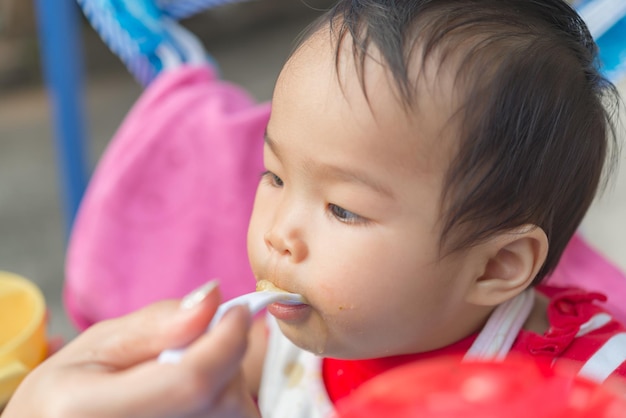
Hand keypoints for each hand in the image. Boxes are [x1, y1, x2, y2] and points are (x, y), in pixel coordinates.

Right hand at [2, 282, 259, 417]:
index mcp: (89, 413)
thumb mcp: (98, 345)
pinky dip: (222, 402)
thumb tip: (212, 298)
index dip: (226, 339)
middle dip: (224, 357)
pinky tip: (190, 397)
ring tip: (182, 374)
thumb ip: (157, 325)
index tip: (237, 310)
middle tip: (196, 344)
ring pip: (234, 413)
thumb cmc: (68, 393)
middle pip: (221, 397)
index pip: (192, 380)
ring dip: (226, 381)